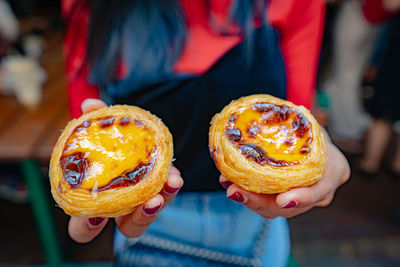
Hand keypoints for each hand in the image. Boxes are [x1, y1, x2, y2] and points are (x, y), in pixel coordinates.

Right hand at [68, 99, 183, 242]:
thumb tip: (90, 105)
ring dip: (164, 198)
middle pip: (130, 228)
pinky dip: (171, 180)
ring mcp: (143, 200)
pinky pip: (168, 190)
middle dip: (140, 218)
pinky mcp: (161, 188)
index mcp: (96, 203)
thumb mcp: (98, 131)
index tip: (95, 216)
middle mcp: (122, 208)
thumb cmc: (105, 143)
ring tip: (171, 181)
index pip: (84, 229)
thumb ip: (94, 120)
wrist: (134, 137)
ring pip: (154, 212)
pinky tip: (174, 174)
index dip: (87, 227)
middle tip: (150, 202)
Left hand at [220, 131, 349, 218]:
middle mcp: (318, 194)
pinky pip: (264, 202)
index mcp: (333, 173)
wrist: (314, 146)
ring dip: (247, 199)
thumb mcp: (311, 124)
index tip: (283, 199)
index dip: (302, 197)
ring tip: (227, 184)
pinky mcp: (282, 200)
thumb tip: (283, 110)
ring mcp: (300, 201)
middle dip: (259, 202)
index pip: (318, 191)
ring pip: (273, 209)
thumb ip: (300, 122)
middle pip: (289, 208)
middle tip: (235, 191)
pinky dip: (246, 194)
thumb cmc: (312, 132)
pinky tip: (228, 182)